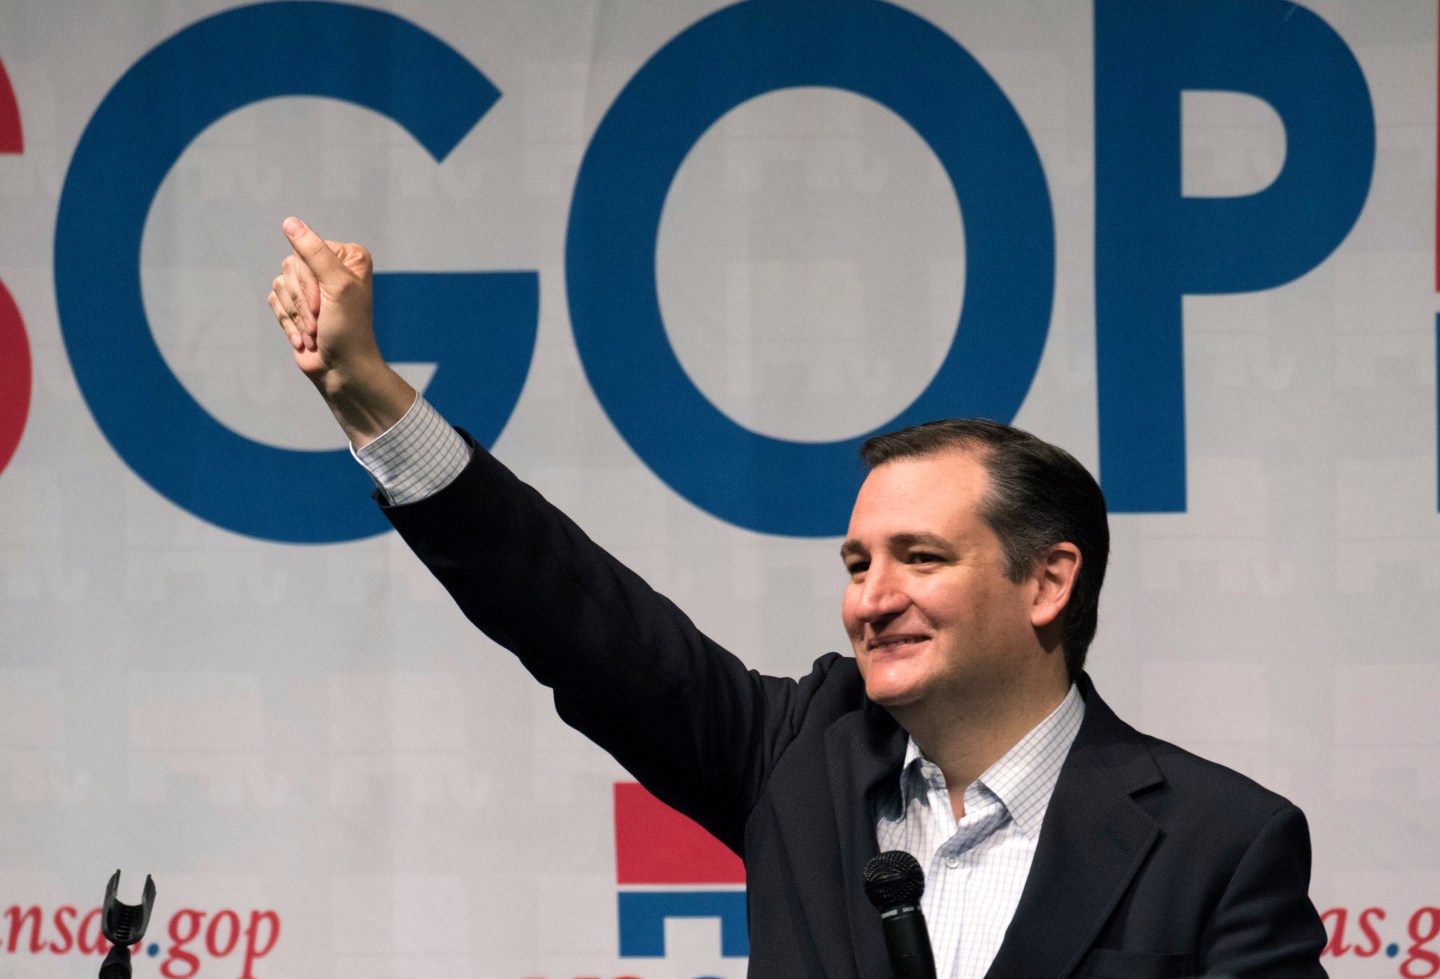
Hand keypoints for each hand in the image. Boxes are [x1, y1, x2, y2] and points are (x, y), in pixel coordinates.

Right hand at [266, 217, 413, 444]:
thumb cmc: (347, 330)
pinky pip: (274, 300)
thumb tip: (289, 222)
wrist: (341, 370)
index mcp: (347, 256)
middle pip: (290, 267)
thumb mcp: (336, 286)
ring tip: (314, 332)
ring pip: (279, 284)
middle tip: (320, 321)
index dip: (308, 281)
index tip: (325, 304)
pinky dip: (287, 322)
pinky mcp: (296, 304)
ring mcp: (312, 286)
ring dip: (295, 315)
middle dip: (301, 300)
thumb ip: (313, 252)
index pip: (306, 251)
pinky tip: (304, 338)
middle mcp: (329, 266)